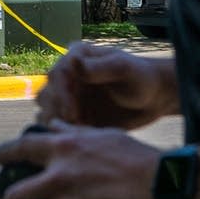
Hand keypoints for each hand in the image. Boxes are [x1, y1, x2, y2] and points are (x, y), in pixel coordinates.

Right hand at [36, 42, 175, 129]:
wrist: (153, 99)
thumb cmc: (141, 78)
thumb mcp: (124, 69)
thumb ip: (99, 67)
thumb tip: (73, 61)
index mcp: (76, 59)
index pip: (57, 74)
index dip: (60, 94)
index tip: (72, 112)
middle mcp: (68, 77)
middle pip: (46, 94)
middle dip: (56, 111)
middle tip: (74, 127)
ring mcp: (69, 98)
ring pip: (47, 111)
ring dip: (55, 124)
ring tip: (74, 134)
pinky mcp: (73, 116)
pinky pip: (58, 127)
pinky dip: (63, 134)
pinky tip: (79, 140)